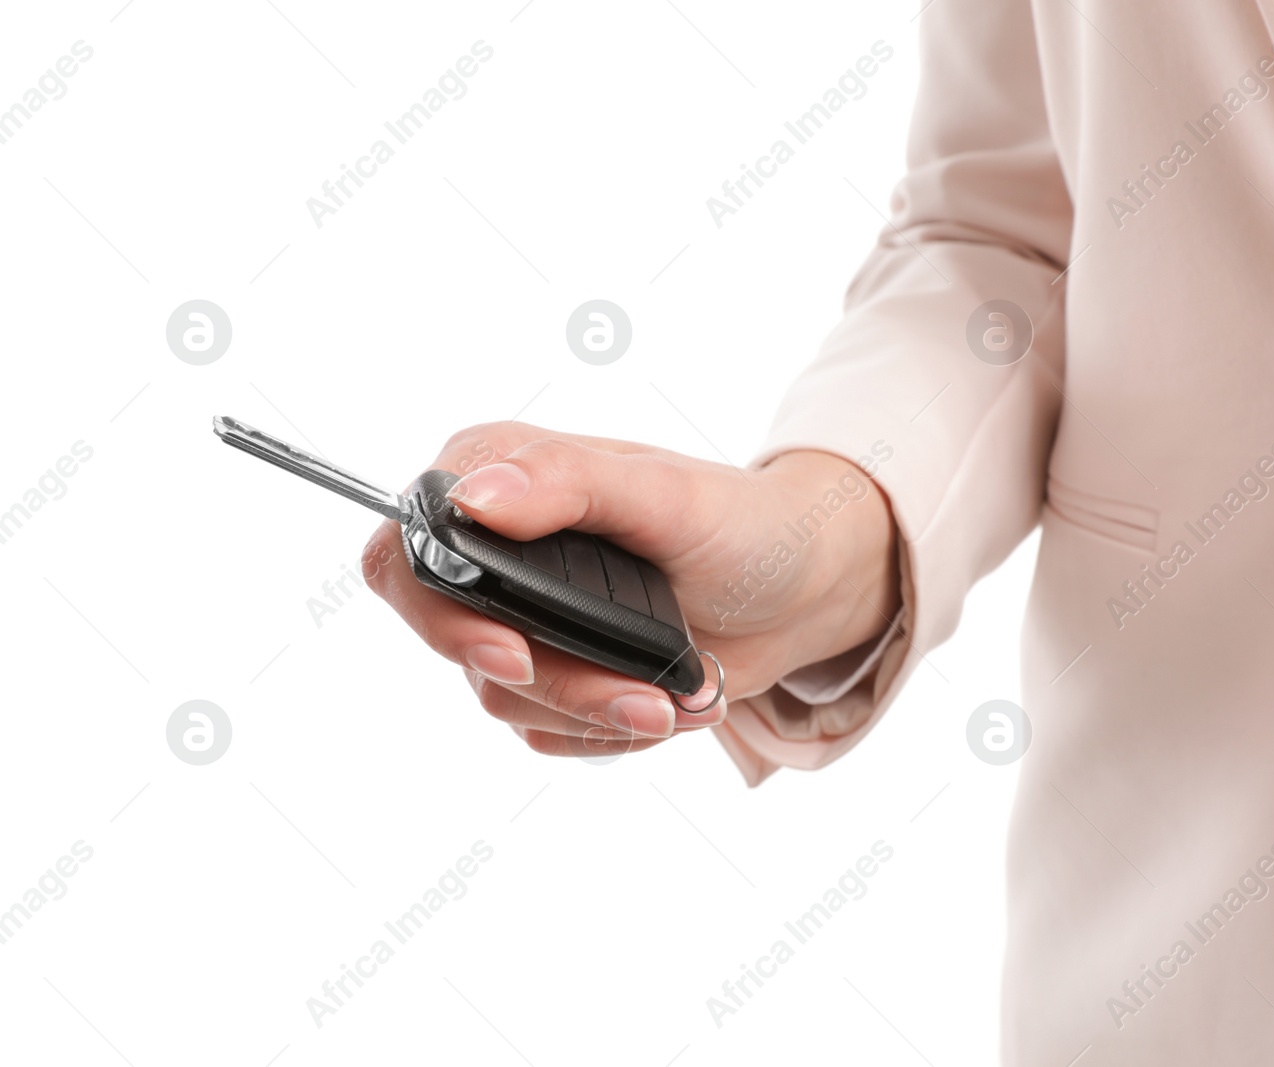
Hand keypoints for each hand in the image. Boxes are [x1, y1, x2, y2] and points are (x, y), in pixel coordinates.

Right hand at [363, 422, 899, 759]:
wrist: (800, 591)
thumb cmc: (741, 521)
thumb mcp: (664, 493)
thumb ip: (567, 483)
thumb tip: (472, 497)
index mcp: (501, 476)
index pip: (406, 546)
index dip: (436, 611)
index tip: (509, 655)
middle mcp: (496, 547)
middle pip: (452, 638)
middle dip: (550, 680)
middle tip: (634, 701)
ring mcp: (521, 616)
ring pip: (505, 696)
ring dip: (596, 708)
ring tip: (677, 695)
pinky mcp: (551, 671)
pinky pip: (546, 729)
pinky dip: (609, 727)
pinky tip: (665, 699)